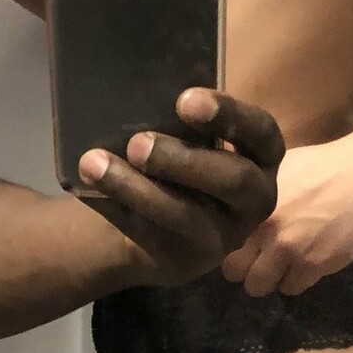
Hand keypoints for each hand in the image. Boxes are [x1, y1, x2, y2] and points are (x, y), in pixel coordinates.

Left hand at [79, 89, 285, 287]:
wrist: (164, 225)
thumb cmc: (186, 162)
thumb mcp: (195, 139)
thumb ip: (185, 122)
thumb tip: (139, 91)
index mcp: (263, 157)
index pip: (261, 132)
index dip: (229, 116)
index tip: (185, 100)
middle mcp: (254, 200)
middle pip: (231, 180)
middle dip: (182, 160)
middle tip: (138, 143)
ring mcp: (222, 237)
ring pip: (185, 215)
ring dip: (136, 188)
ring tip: (94, 163)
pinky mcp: (185, 261)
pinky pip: (149, 235)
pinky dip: (115, 208)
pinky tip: (88, 188)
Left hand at [221, 122, 352, 297]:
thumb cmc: (330, 164)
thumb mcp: (280, 164)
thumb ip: (252, 185)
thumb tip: (225, 186)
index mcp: (250, 201)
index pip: (220, 240)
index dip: (230, 246)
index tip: (243, 244)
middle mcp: (261, 226)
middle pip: (233, 271)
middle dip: (246, 267)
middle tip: (263, 259)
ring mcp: (286, 248)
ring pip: (259, 286)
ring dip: (271, 278)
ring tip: (287, 263)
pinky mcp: (313, 264)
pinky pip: (291, 288)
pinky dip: (298, 280)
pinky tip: (310, 261)